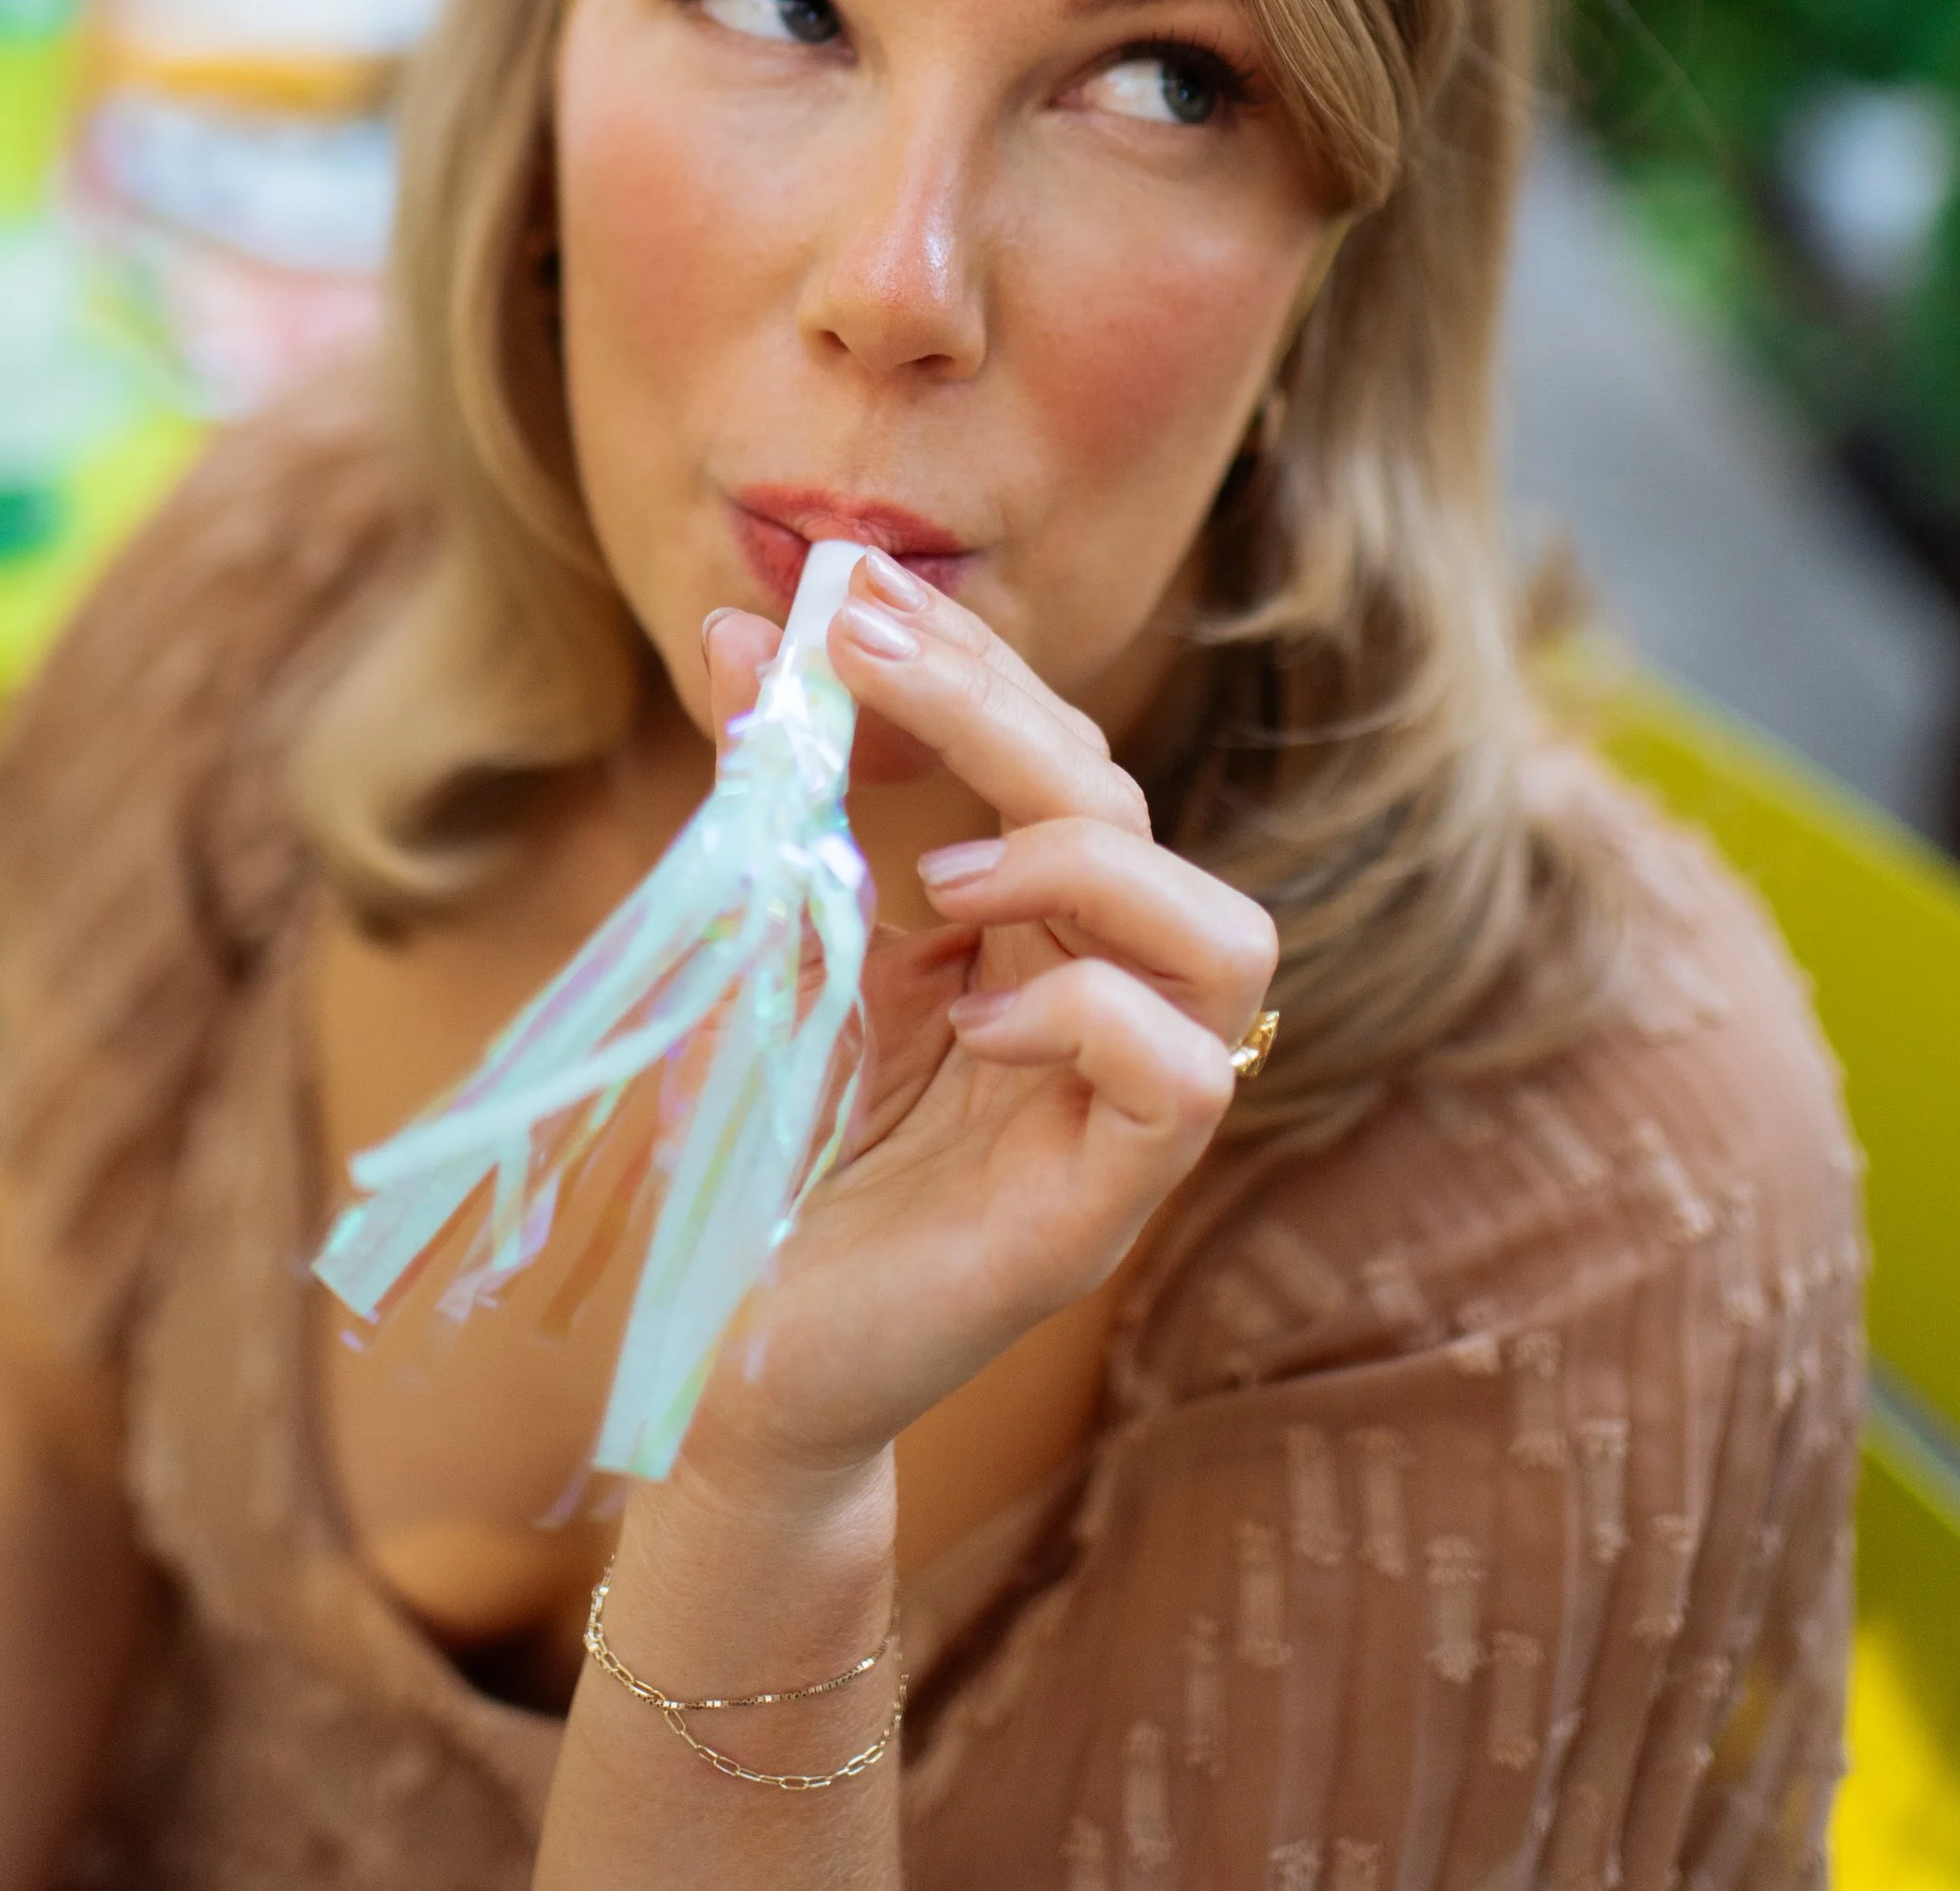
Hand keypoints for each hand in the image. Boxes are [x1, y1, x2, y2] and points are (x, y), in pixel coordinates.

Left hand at [680, 554, 1276, 1491]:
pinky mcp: (1102, 1213)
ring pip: (1227, 939)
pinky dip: (1085, 1013)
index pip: (1061, 764)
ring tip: (943, 876)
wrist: (732, 1366)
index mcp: (1032, 942)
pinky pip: (1184, 1079)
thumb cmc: (761, 1163)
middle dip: (1006, 709)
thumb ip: (770, 807)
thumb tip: (739, 632)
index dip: (971, 667)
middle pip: (1134, 817)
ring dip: (1091, 865)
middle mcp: (1099, 1011)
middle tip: (863, 651)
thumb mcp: (762, 951)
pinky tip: (973, 1015)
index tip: (849, 593)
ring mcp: (1115, 1116)